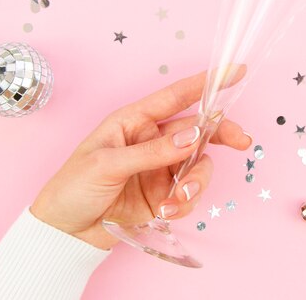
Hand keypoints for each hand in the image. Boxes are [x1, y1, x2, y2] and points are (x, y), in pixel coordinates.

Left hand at [30, 70, 251, 249]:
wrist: (64, 234)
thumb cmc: (72, 188)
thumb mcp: (107, 165)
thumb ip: (152, 152)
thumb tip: (193, 137)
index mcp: (135, 121)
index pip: (176, 97)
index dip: (207, 83)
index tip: (236, 72)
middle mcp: (153, 141)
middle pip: (199, 130)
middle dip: (222, 135)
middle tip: (241, 142)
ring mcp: (160, 168)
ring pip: (198, 164)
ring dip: (196, 182)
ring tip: (176, 199)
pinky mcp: (164, 194)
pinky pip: (190, 192)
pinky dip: (185, 202)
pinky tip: (167, 211)